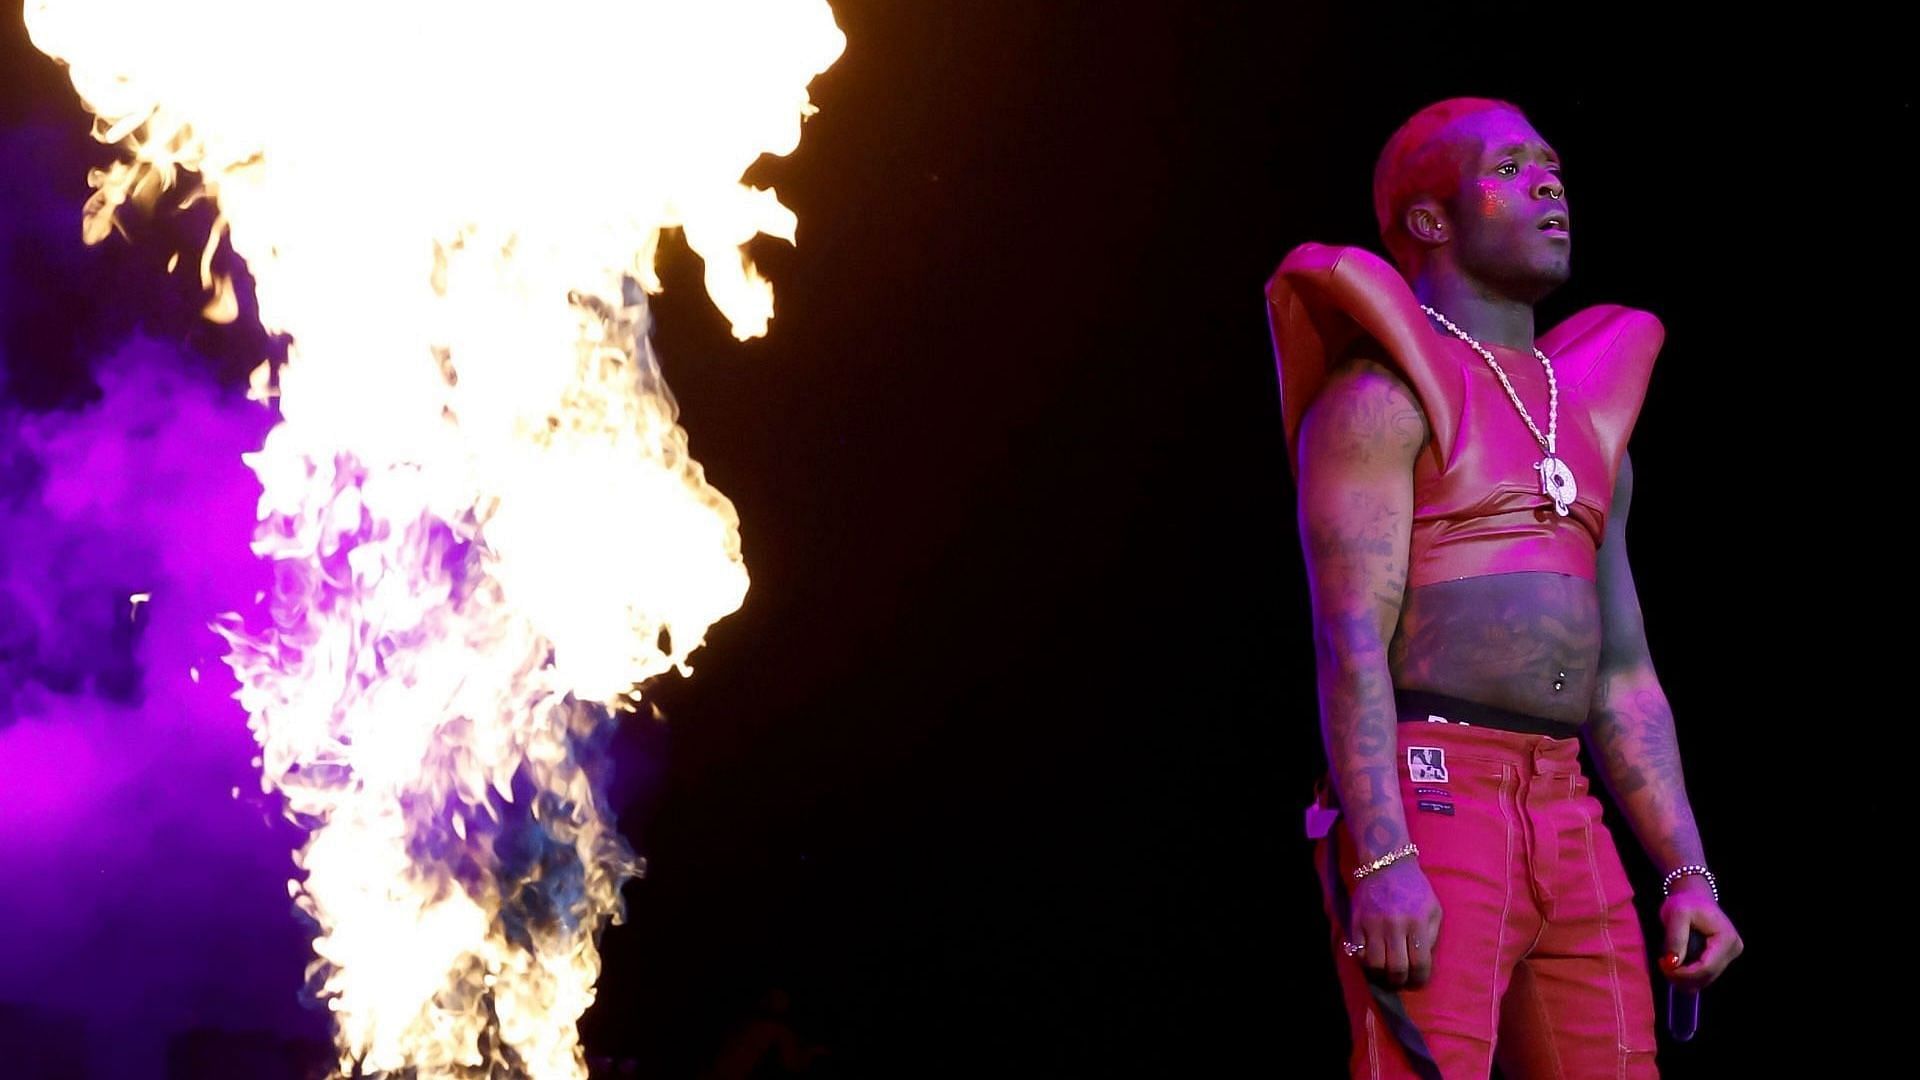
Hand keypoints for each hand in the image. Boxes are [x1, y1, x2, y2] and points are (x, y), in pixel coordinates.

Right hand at [1348, 859, 1442, 988]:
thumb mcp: (1433, 909)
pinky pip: (1358, 952)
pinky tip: (1372, 961)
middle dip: (1400, 982)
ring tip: (1385, 975)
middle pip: (1396, 968)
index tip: (1417, 983)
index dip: (1419, 980)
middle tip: (1401, 982)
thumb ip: (1431, 936)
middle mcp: (1395, 925)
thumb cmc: (1414, 889)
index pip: (1420, 963)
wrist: (1386, 865)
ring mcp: (1373, 924)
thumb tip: (1422, 962)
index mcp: (1418, 922)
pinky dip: (1365, 962)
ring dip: (1381, 976)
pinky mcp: (1357, 922)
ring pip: (1375, 964)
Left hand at [1658, 876, 1741, 991]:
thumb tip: (1672, 964)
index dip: (1684, 973)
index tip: (1663, 965)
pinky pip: (1705, 975)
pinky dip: (1689, 975)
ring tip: (1667, 963)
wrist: (1694, 896)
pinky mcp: (1722, 959)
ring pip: (1706, 979)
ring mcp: (1730, 955)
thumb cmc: (1685, 902)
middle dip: (1682, 977)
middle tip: (1662, 966)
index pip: (1706, 967)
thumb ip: (1675, 939)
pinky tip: (1676, 965)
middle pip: (1707, 976)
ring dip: (1684, 978)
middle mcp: (1733, 949)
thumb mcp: (1676, 915)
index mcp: (1727, 939)